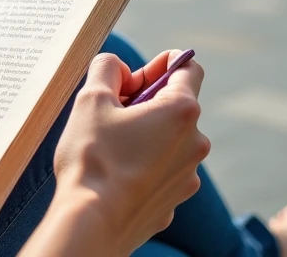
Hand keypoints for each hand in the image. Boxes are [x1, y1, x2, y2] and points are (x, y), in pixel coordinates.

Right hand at [38, 51, 209, 254]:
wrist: (92, 222)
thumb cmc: (93, 158)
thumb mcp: (91, 99)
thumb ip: (107, 68)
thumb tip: (117, 67)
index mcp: (181, 111)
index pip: (188, 67)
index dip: (159, 63)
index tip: (132, 77)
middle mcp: (195, 142)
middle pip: (176, 105)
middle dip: (145, 101)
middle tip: (110, 111)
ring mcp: (188, 175)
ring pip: (168, 139)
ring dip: (144, 133)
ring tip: (108, 145)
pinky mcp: (174, 199)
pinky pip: (161, 168)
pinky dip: (143, 163)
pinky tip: (114, 172)